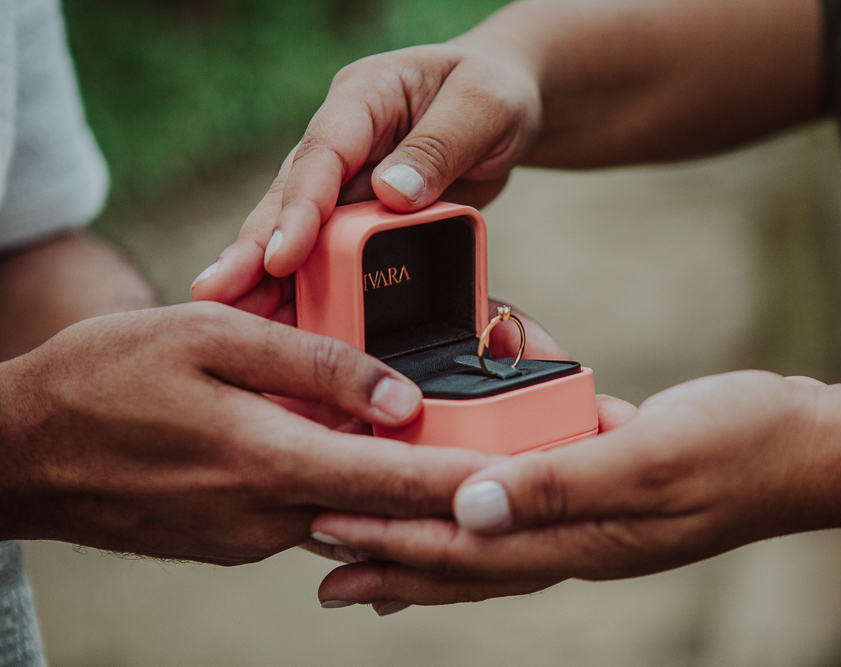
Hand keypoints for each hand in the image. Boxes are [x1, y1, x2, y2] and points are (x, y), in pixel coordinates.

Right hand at [0, 302, 492, 564]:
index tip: (525, 481)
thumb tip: (401, 396)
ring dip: (394, 485)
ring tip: (440, 446)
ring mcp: (250, 536)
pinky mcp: (233, 539)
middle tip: (504, 461)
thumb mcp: (211, 336)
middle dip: (447, 490)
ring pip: (348, 511)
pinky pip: (307, 513)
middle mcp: (269, 514)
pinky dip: (341, 487)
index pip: (399, 481)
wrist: (22, 451)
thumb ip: (313, 364)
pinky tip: (351, 450)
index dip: (467, 483)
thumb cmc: (107, 378)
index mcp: (272, 459)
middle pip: (385, 507)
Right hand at [190, 43, 539, 306]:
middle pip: (292, 198)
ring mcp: (349, 180)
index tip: (278, 257)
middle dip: (254, 250)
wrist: (508, 105)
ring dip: (270, 278)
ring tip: (238, 325)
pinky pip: (333, 253)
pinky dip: (311, 287)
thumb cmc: (495, 93)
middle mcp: (344, 141)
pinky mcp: (363, 215)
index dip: (298, 207)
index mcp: (364, 98)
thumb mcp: (485, 107)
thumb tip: (392, 193)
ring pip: (303, 232)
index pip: (322, 152)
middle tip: (219, 298)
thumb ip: (440, 146)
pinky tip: (287, 326)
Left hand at [308, 371, 823, 608]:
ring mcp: (594, 507)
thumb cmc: (742, 449)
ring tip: (378, 532)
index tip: (326, 532)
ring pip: (493, 523)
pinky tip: (471, 476)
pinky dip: (491, 476)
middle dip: (393, 556)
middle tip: (322, 556)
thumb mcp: (649, 460)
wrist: (812, 443)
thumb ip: (560, 485)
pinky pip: (535, 476)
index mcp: (583, 540)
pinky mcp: (606, 471)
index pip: (465, 552)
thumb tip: (468, 507)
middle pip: (466, 555)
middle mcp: (579, 534)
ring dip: (432, 527)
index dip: (393, 544)